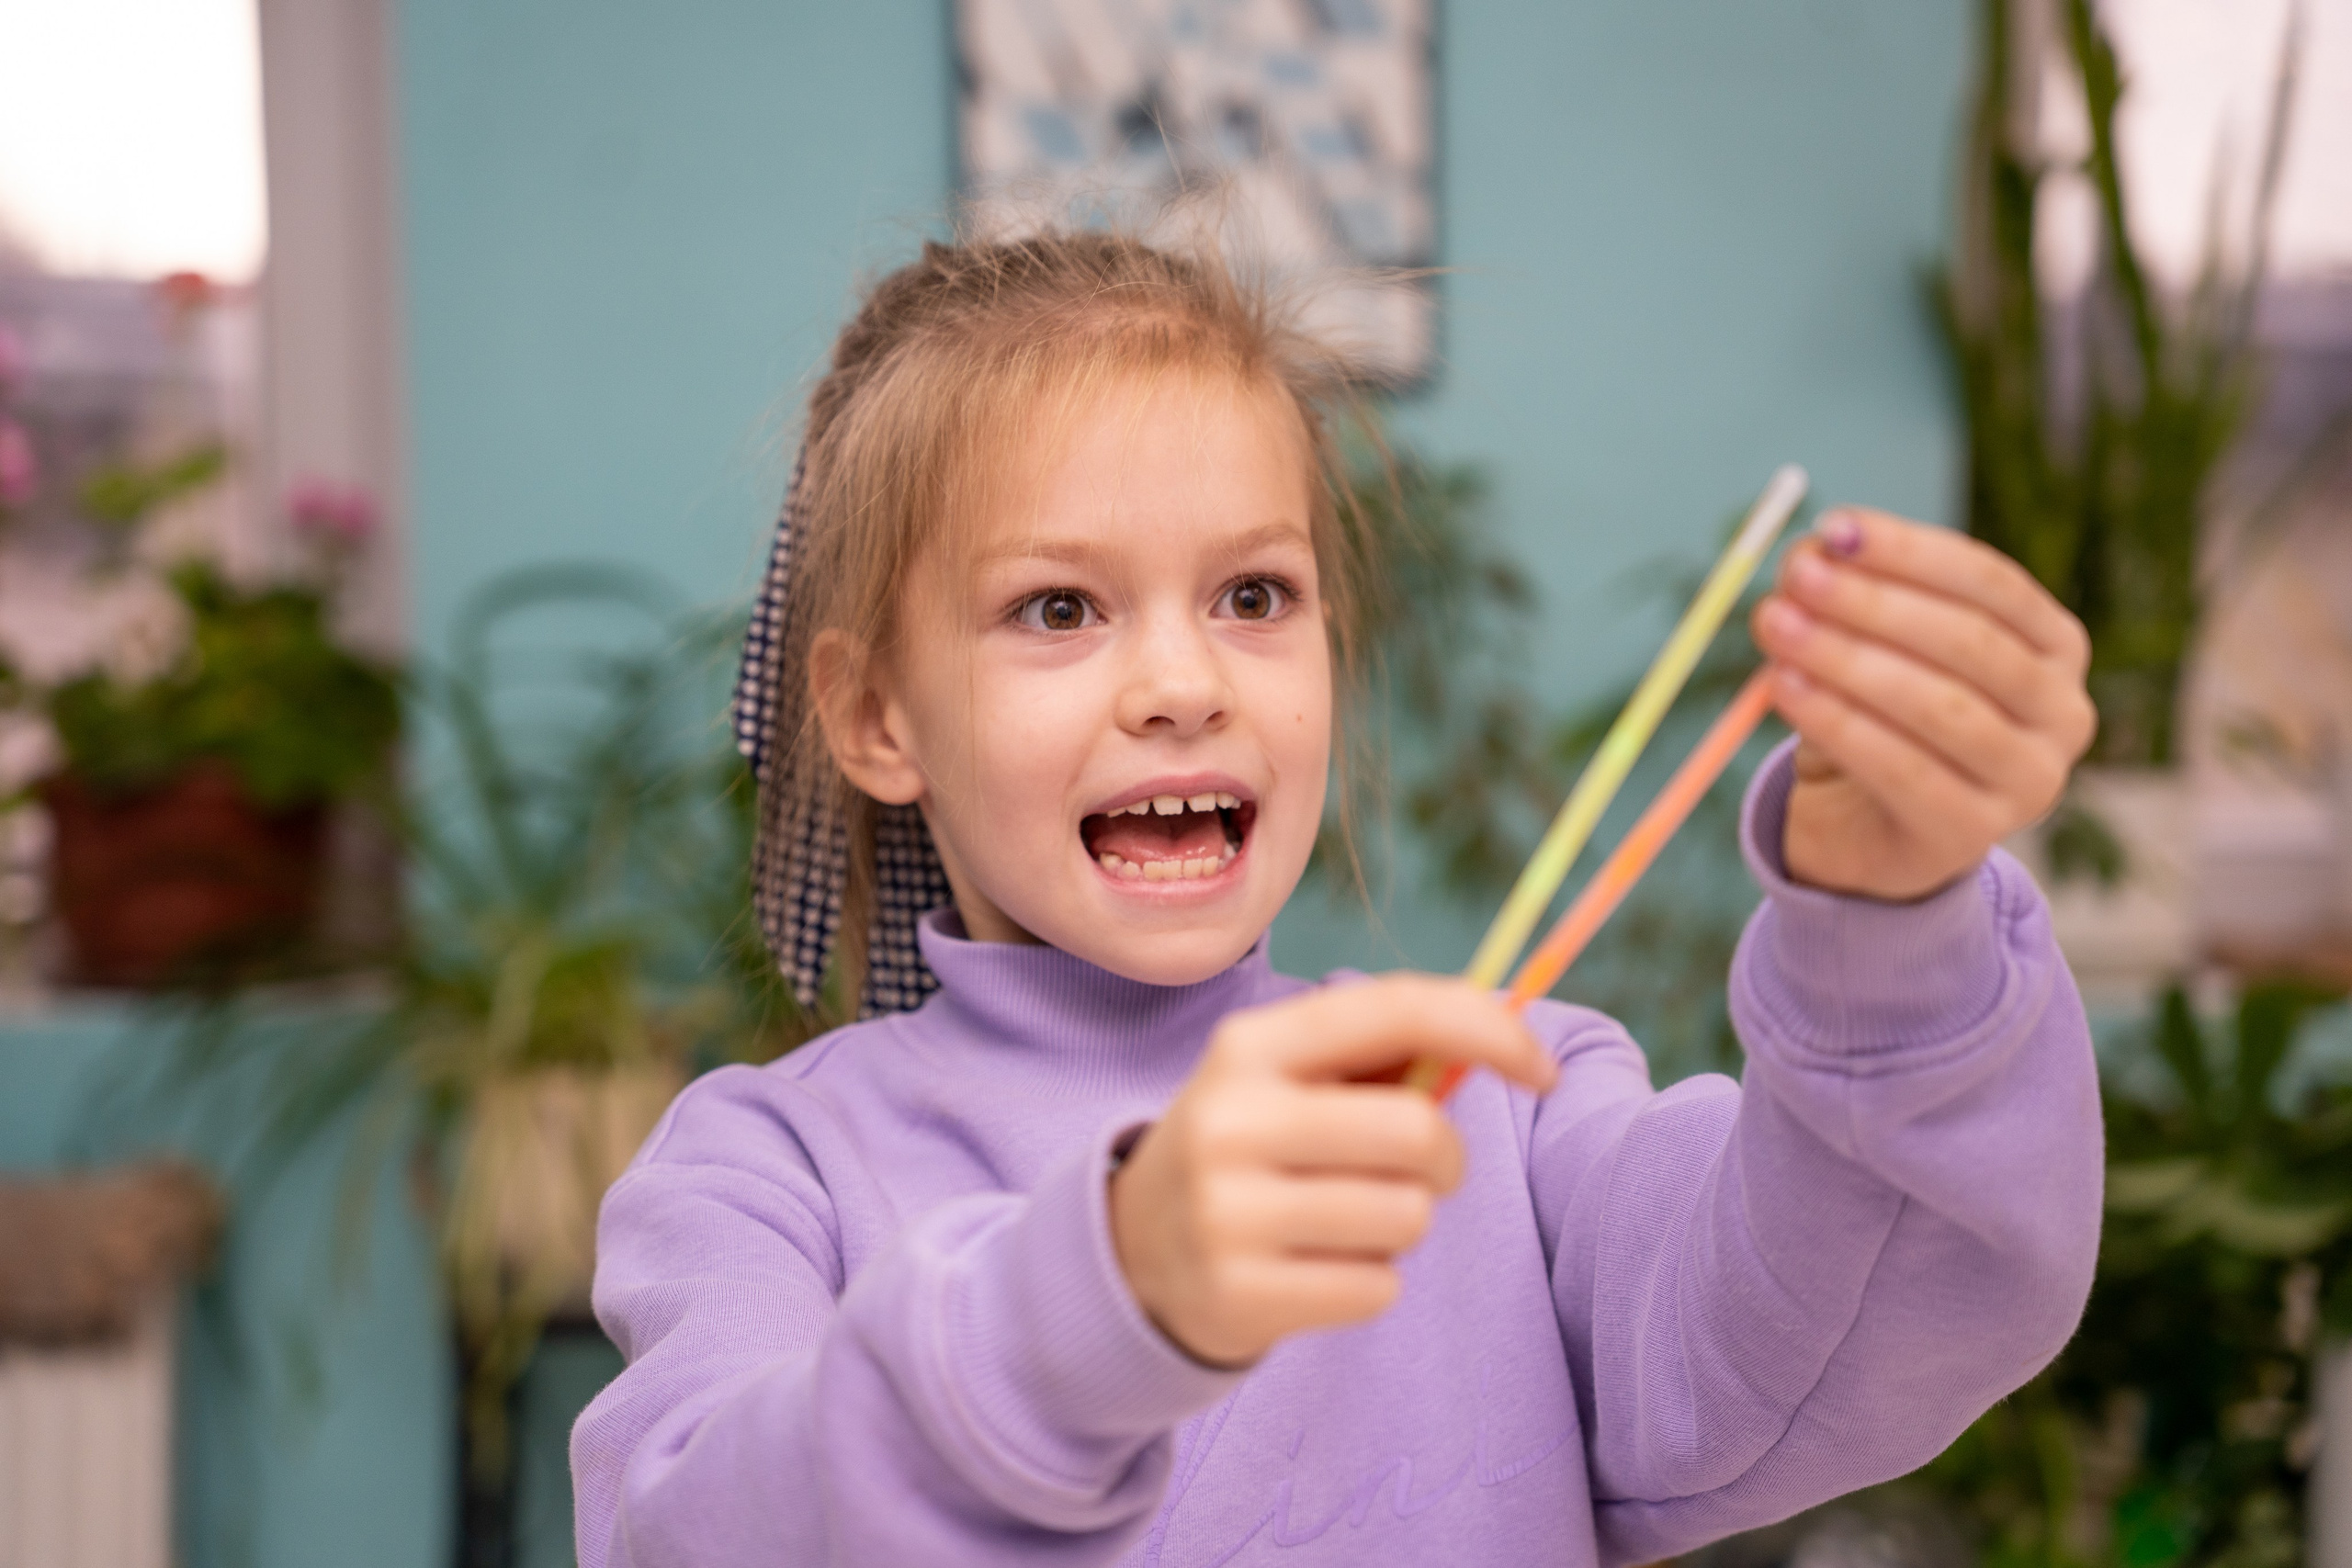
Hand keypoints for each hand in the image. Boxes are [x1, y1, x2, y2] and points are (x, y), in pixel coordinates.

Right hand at [1108, 975, 1556, 1366]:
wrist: (1134, 1248)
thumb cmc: (1253, 1147)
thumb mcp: (1289, 1080)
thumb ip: (1385, 1055)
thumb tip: (1508, 1041)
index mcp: (1251, 1045)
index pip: (1392, 1010)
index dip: (1488, 1030)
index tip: (1543, 1069)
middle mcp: (1232, 1119)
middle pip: (1415, 1131)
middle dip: (1446, 1159)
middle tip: (1421, 1172)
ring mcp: (1227, 1212)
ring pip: (1406, 1217)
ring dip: (1405, 1224)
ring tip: (1350, 1220)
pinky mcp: (1239, 1294)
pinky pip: (1377, 1288)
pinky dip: (1372, 1280)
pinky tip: (1319, 1267)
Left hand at [1749, 508, 2096, 900]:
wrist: (1872, 826)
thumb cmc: (1882, 714)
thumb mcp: (1875, 644)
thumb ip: (1850, 594)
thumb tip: (1810, 552)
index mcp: (2056, 644)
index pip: (1991, 581)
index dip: (1910, 551)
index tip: (1833, 527)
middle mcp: (2062, 710)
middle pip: (1970, 642)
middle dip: (1874, 603)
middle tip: (1796, 577)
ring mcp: (2030, 779)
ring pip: (1940, 707)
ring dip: (1848, 659)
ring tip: (1777, 627)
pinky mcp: (1974, 832)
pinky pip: (1902, 770)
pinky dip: (1838, 723)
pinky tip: (1785, 688)